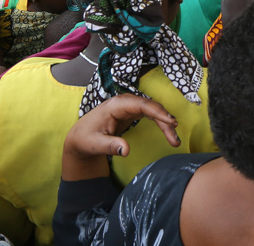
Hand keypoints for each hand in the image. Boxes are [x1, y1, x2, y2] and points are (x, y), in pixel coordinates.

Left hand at [62, 94, 178, 180]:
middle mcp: (124, 103)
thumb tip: (126, 151)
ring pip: (152, 111)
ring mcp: (128, 107)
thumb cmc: (85, 140)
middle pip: (150, 107)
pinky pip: (149, 115)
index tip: (171, 122)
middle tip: (175, 139)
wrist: (79, 139)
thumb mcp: (95, 144)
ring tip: (174, 139)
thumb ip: (110, 146)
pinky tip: (167, 131)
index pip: (142, 105)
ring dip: (164, 123)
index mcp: (116, 105)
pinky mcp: (130, 113)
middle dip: (165, 121)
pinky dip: (159, 123)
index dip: (158, 112)